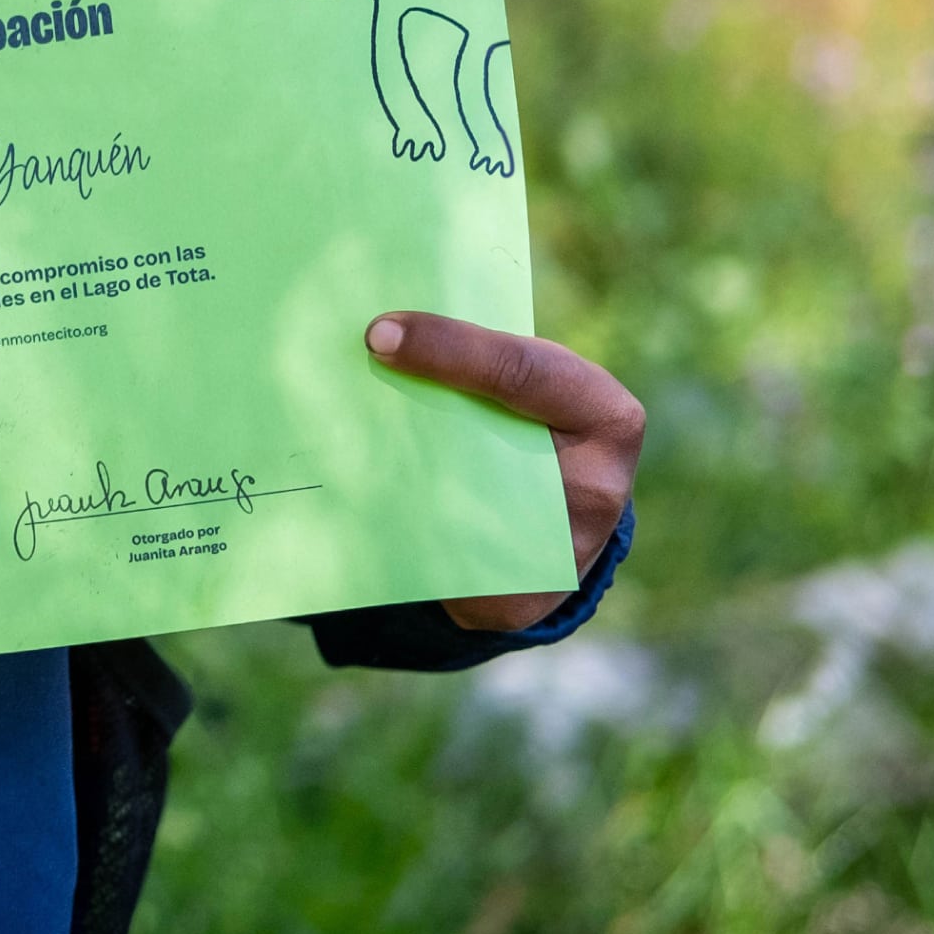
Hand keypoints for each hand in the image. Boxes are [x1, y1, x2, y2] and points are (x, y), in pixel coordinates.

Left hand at [364, 310, 644, 633]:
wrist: (562, 516)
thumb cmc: (532, 424)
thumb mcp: (530, 381)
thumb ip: (479, 361)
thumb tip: (381, 334)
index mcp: (605, 415)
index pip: (521, 371)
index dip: (448, 349)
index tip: (379, 333)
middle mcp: (599, 489)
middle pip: (489, 449)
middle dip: (410, 415)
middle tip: (336, 384)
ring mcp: (567, 553)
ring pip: (463, 510)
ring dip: (393, 479)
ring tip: (329, 448)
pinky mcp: (522, 600)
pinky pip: (447, 565)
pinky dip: (395, 532)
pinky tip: (342, 506)